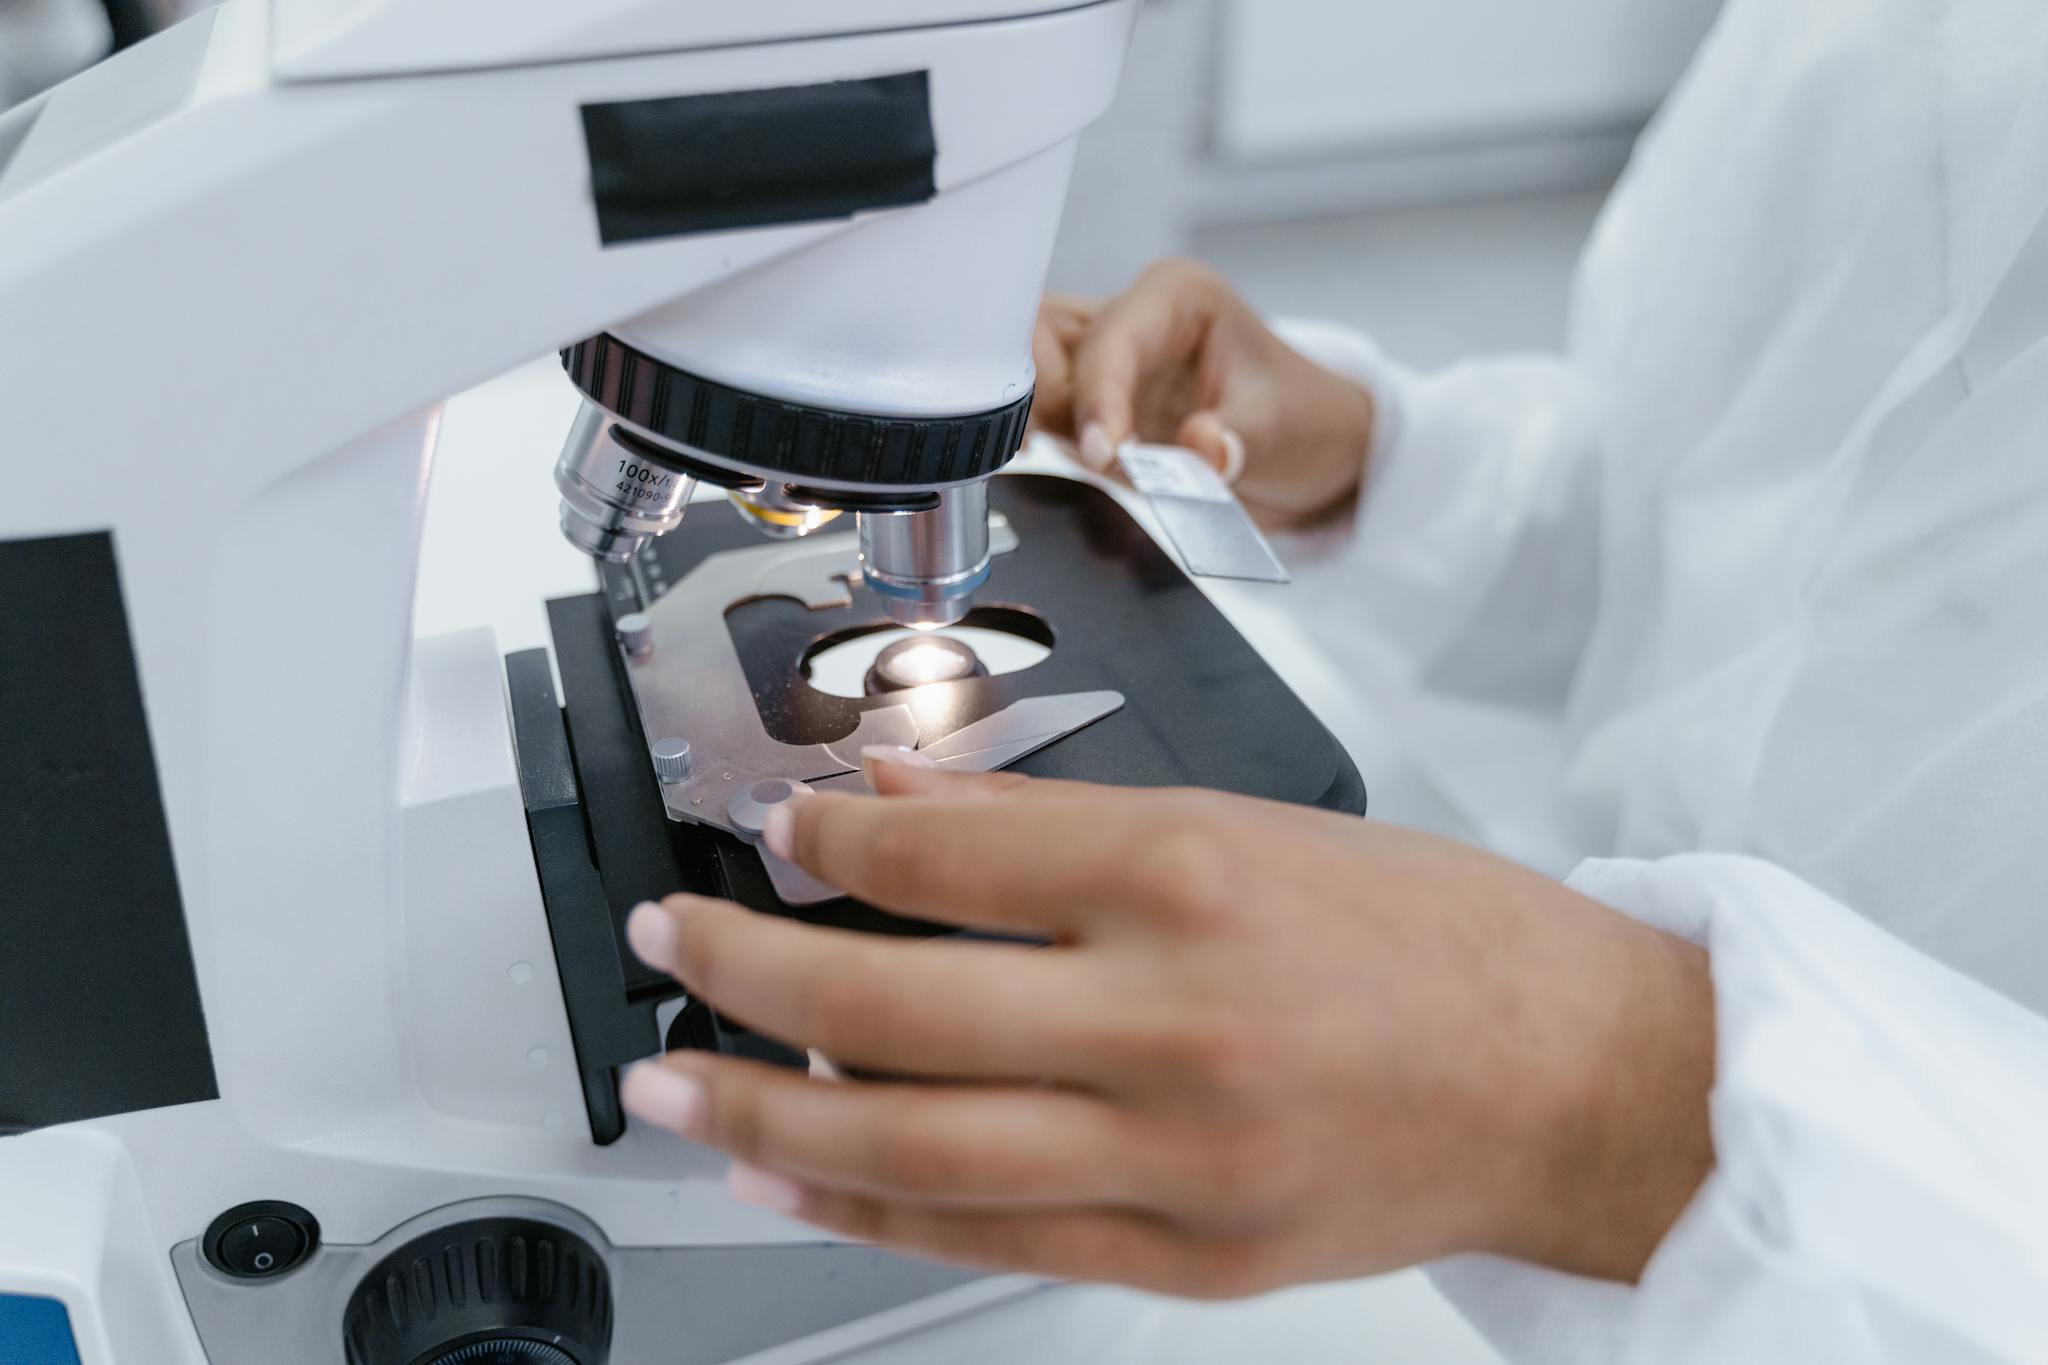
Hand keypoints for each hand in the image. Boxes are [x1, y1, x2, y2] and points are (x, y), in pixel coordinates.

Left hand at [620, 755, 1714, 1297]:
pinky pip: (989, 1239)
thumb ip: (1057, 824)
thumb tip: (900, 804)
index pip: (945, 855)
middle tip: (666, 944)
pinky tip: (794, 1180)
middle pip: (891, 1007)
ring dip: (764, 1116)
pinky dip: (871, 1212)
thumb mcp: (1254, 822)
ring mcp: (1175, 1161)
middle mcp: (1172, 1023)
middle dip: (744, 971)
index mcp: (1193, 878)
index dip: (825, 839)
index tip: (774, 830)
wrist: (1576, 1083)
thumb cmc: (1435, 937)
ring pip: (910, 1150)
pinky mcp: (1186, 1260)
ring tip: (672, 1090)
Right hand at [1029, 260, 1376, 524]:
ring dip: (1033, 422)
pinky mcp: (1091, 407)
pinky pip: (1042, 417)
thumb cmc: (1303, 418)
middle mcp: (1130, 319)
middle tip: (1059, 453)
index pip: (1111, 337)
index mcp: (1177, 299)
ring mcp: (1103, 363)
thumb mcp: (1285, 428)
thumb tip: (1201, 448)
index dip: (1099, 395)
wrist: (1310, 454)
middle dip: (1043, 397)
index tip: (1104, 453)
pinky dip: (1042, 446)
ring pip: (1027, 370)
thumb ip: (1240, 439)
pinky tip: (1059, 476)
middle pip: (1043, 337)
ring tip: (1062, 467)